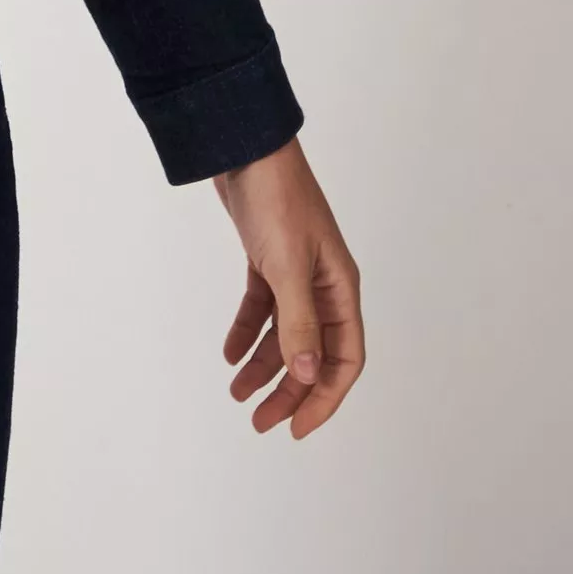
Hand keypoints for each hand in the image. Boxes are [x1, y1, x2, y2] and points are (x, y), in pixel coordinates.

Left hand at [211, 134, 363, 438]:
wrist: (244, 146)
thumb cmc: (276, 198)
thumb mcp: (287, 264)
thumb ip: (299, 321)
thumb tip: (308, 376)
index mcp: (340, 288)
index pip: (344, 358)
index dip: (324, 397)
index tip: (296, 427)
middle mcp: (322, 284)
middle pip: (313, 353)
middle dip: (290, 391)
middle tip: (260, 421)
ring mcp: (295, 271)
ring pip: (285, 334)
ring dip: (263, 365)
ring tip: (237, 394)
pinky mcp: (267, 258)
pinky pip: (262, 307)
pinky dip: (247, 331)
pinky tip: (229, 353)